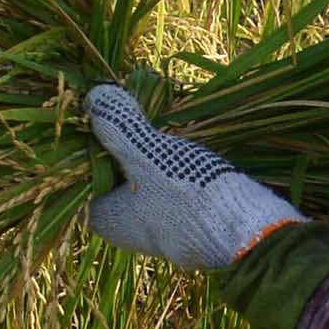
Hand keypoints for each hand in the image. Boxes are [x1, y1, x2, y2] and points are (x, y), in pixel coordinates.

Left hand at [84, 81, 303, 269]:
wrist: (248, 231)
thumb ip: (119, 127)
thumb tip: (94, 97)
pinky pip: (160, 184)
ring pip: (136, 176)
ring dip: (141, 149)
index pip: (79, 174)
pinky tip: (171, 139)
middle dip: (116, 141)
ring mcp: (153, 224)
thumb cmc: (188, 196)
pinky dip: (161, 162)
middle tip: (124, 107)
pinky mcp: (180, 218)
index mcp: (102, 218)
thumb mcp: (147, 154)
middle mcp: (122, 226)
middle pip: (108, 172)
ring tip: (148, 117)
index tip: (96, 112)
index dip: (86, 141)